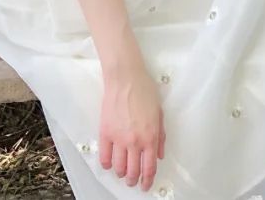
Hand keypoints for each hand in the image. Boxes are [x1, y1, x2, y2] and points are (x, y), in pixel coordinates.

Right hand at [98, 62, 165, 191]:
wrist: (126, 79)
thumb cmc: (144, 91)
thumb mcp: (160, 114)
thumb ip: (161, 136)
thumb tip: (159, 154)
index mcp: (150, 137)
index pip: (149, 167)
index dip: (147, 180)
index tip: (145, 185)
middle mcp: (135, 141)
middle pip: (133, 171)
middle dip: (134, 180)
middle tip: (133, 181)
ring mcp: (119, 138)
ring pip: (118, 167)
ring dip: (121, 174)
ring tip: (122, 173)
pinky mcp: (105, 132)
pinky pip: (104, 156)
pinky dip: (107, 164)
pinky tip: (109, 164)